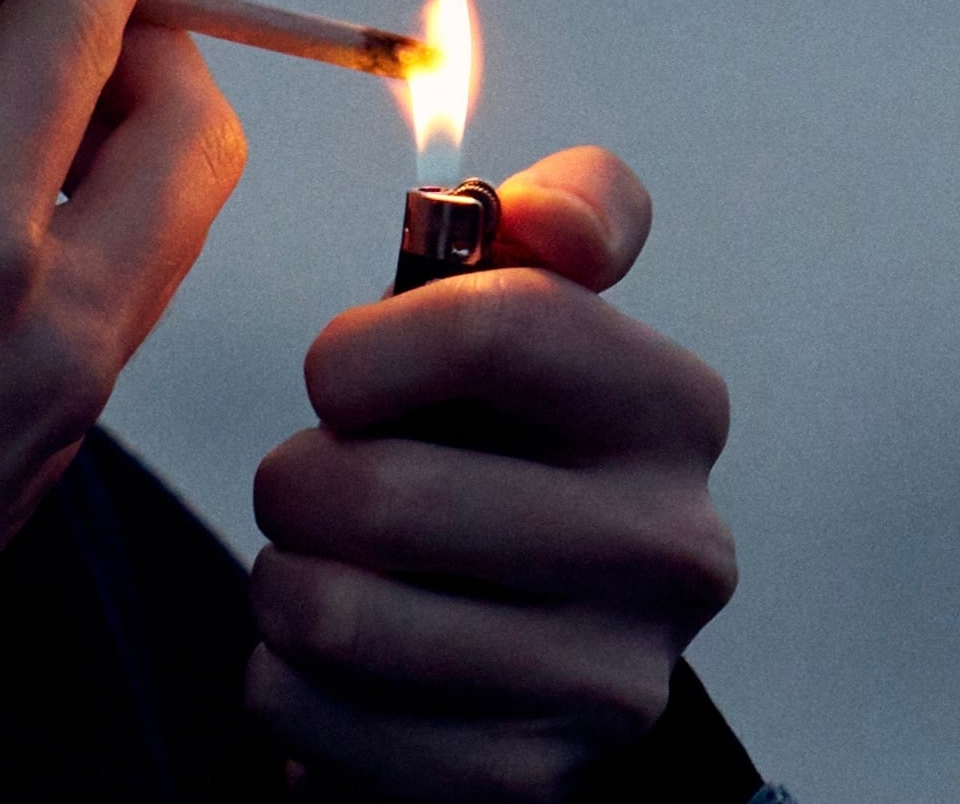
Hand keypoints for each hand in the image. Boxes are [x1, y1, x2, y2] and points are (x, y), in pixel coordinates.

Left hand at [247, 149, 735, 800]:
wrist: (511, 663)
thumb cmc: (494, 456)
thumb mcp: (532, 319)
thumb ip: (561, 220)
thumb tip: (552, 213)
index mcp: (674, 409)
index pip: (502, 326)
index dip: (366, 348)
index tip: (340, 379)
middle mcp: (675, 548)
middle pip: (381, 489)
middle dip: (298, 485)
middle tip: (321, 494)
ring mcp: (608, 683)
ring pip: (330, 610)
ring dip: (284, 587)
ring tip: (328, 575)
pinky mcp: (525, 784)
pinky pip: (310, 714)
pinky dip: (286, 688)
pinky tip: (338, 673)